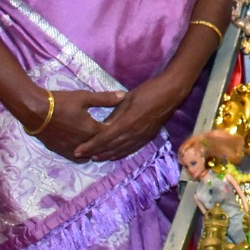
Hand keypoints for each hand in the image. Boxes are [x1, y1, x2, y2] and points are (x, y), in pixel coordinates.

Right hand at [35, 88, 123, 160]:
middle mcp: (83, 143)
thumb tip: (123, 96)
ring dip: (96, 151)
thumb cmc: (61, 102)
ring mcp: (71, 149)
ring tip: (100, 144)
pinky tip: (86, 148)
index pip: (111, 135)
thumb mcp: (84, 97)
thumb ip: (105, 99)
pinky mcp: (60, 151)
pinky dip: (83, 155)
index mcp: (92, 130)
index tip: (122, 126)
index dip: (118, 131)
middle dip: (108, 143)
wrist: (35, 111)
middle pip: (101, 148)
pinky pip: (76, 158)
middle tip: (114, 137)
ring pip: (89, 155)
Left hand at [74, 72, 188, 161]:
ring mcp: (142, 137)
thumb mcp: (127, 98)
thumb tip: (103, 125)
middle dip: (95, 152)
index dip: (90, 146)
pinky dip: (121, 154)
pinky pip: (132, 149)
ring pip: (121, 150)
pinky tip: (114, 156)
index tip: (78, 150)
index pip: (104, 138)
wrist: (171, 92)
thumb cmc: (148, 91)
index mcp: (128, 122)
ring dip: (107, 155)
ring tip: (94, 158)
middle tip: (81, 156)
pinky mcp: (148, 137)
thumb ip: (115, 113)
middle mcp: (134, 133)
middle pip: (111, 147)